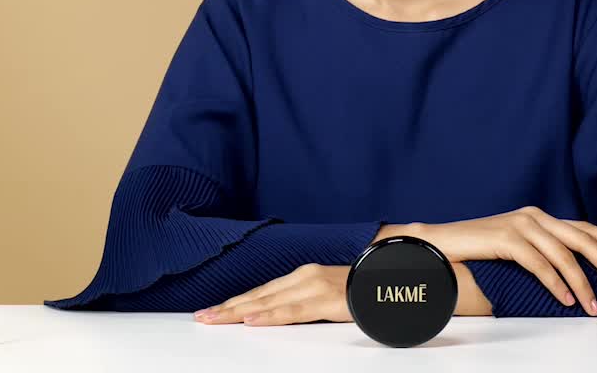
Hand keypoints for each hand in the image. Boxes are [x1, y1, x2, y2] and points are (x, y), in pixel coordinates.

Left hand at [193, 263, 350, 325]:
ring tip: (214, 319)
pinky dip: (270, 315)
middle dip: (228, 307)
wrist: (396, 277)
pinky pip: (293, 310)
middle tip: (201, 318)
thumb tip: (280, 313)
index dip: (235, 301)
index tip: (212, 311)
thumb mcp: (329, 295)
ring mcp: (315, 287)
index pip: (261, 291)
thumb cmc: (364, 289)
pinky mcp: (327, 300)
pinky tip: (252, 320)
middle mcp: (304, 277)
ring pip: (268, 301)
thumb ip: (306, 302)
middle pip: (258, 295)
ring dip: (238, 311)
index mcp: (303, 276)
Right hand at [377, 206, 596, 315]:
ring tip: (594, 305)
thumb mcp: (515, 247)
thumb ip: (540, 250)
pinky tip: (565, 299)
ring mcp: (519, 224)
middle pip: (580, 238)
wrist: (439, 243)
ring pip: (563, 253)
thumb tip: (571, 270)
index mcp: (538, 216)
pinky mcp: (505, 237)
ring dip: (582, 282)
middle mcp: (533, 216)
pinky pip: (539, 263)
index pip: (582, 226)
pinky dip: (555, 283)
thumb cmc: (477, 250)